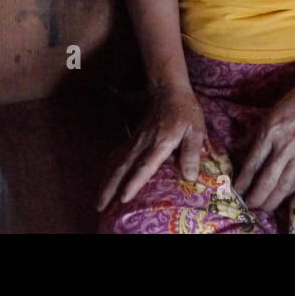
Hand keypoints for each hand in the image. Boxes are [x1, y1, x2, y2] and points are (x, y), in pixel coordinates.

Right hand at [96, 83, 205, 210]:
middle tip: (99, 206)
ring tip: (98, 199)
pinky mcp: (132, 139)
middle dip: (110, 187)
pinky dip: (108, 169)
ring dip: (106, 181)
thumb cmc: (184, 111)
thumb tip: (189, 177)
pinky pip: (117, 156)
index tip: (124, 197)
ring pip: (116, 163)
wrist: (168, 90)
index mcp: (160, 143)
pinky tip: (105, 179)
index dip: (134, 182)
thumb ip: (192, 153)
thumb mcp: (196, 130)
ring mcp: (135, 141)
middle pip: (122, 168)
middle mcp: (143, 143)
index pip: (144, 166)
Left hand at [233, 75, 294, 211]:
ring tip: (262, 208)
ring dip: (271, 200)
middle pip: (266, 179)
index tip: (236, 190)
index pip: (252, 163)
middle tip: (248, 206)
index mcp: (270, 130)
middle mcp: (283, 145)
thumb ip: (256, 131)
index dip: (243, 180)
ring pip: (283, 184)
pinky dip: (288, 192)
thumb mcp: (272, 110)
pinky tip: (282, 198)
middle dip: (256, 196)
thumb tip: (239, 147)